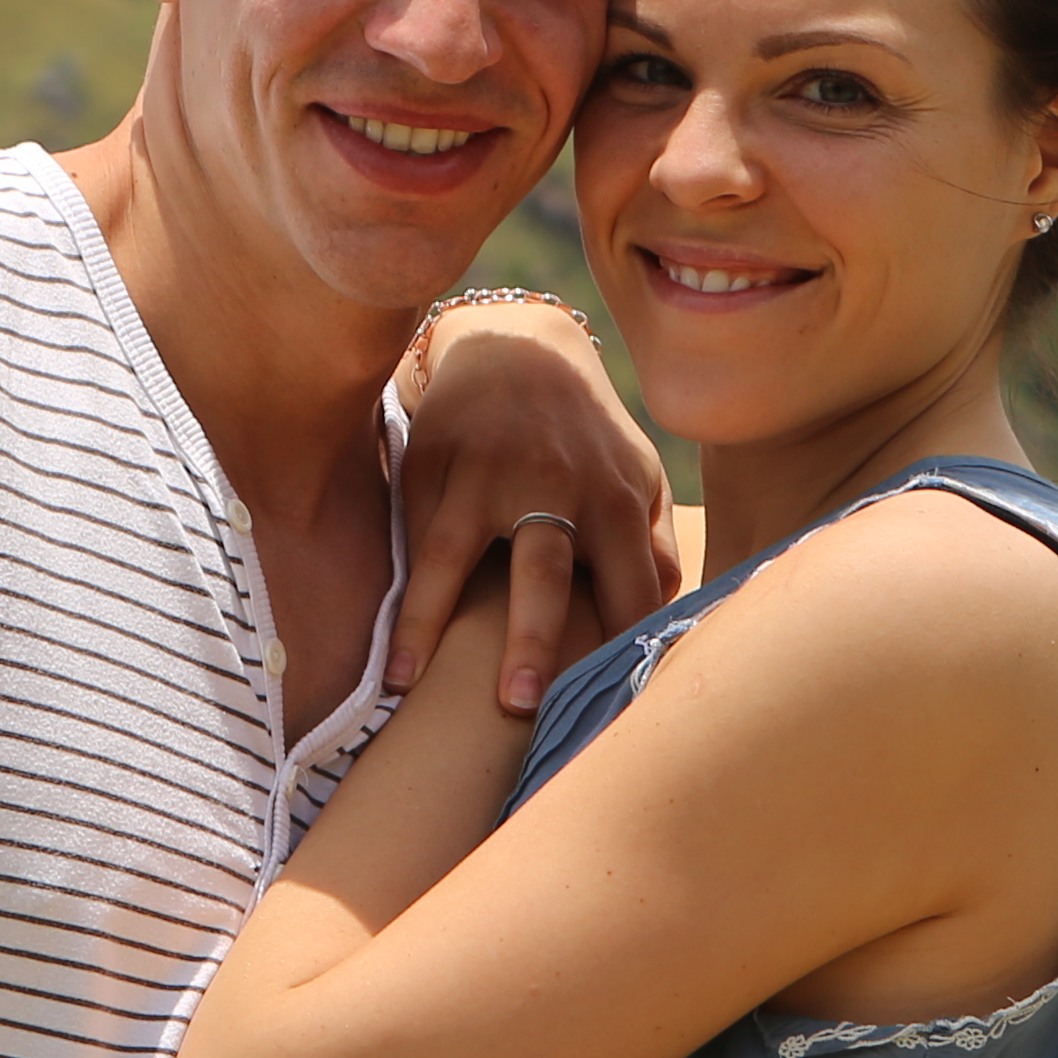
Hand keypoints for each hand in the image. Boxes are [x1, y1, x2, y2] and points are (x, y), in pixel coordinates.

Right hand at [387, 295, 675, 713]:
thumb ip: (653, 545)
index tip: (607, 711)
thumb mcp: (636, 475)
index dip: (621, 652)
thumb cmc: (586, 434)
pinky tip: (389, 654)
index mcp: (616, 498)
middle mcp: (553, 486)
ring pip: (455, 557)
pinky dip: (402, 598)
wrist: (517, 346)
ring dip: (432, 623)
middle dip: (531, 639)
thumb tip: (667, 617)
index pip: (629, 591)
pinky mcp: (433, 465)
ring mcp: (485, 475)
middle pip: (543, 573)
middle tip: (518, 706)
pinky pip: (415, 540)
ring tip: (409, 683)